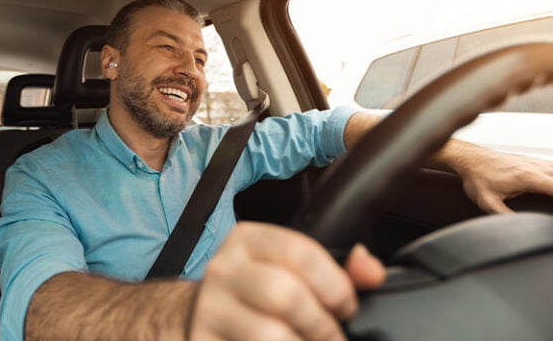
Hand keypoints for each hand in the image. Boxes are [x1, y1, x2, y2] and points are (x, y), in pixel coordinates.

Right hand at [188, 222, 384, 340]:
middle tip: (332, 338)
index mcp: (248, 240)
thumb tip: (371, 272)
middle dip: (321, 325)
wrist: (200, 316)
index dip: (336, 285)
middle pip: (285, 295)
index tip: (346, 307)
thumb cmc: (257, 294)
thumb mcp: (291, 270)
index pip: (300, 253)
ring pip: (269, 335)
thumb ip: (338, 270)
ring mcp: (209, 309)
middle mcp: (223, 269)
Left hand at [457, 150, 552, 213]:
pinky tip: (552, 183)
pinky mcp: (532, 161)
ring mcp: (534, 162)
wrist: (469, 159)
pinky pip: (552, 167)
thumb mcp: (487, 202)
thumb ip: (504, 215)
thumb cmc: (477, 178)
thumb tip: (519, 227)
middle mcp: (535, 167)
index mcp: (528, 177)